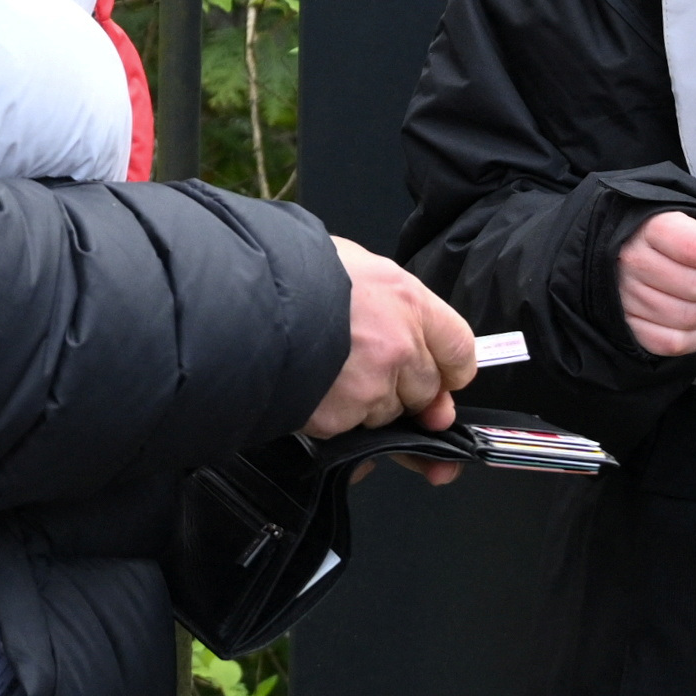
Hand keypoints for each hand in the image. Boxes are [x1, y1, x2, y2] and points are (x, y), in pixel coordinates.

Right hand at [304, 248, 477, 439]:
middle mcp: (399, 345)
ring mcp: (371, 386)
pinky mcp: (339, 417)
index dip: (449, 369)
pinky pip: (349, 432)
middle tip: (365, 370)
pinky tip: (310, 390)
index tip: (441, 377)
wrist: (236, 299)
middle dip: (403, 390)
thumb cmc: (287, 270)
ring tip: (326, 372)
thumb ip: (388, 305)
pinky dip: (333, 420)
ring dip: (365, 405)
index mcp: (407, 300)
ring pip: (386, 414)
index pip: (460, 350)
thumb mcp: (350, 264)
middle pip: (426, 390)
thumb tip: (410, 342)